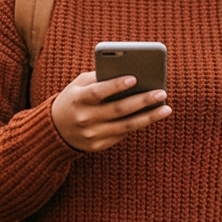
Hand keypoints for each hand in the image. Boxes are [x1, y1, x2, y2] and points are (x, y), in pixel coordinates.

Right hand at [50, 70, 169, 152]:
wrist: (55, 129)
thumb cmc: (75, 99)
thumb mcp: (79, 86)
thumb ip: (99, 78)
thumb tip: (131, 75)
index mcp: (78, 99)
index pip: (98, 92)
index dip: (115, 86)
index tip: (134, 78)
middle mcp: (84, 118)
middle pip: (117, 109)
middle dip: (142, 101)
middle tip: (162, 92)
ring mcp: (92, 134)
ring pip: (126, 126)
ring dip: (149, 117)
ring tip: (166, 108)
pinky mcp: (98, 145)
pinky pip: (123, 134)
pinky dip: (139, 124)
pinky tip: (153, 116)